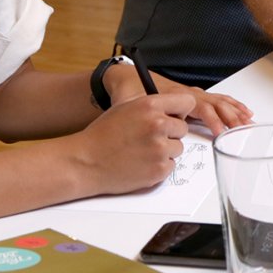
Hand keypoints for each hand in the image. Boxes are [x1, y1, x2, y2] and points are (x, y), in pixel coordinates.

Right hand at [71, 92, 194, 194]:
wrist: (86, 162)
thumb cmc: (103, 135)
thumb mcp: (126, 107)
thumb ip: (153, 106)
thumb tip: (174, 108)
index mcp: (150, 105)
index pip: (187, 102)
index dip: (180, 111)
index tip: (175, 116)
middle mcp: (158, 125)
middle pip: (182, 128)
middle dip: (170, 133)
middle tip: (149, 138)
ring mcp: (159, 149)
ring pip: (177, 148)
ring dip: (165, 151)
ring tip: (141, 151)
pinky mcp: (159, 170)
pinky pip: (171, 165)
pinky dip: (159, 166)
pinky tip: (140, 163)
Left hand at [104, 62, 252, 131]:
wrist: (127, 76)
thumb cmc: (129, 90)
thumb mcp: (128, 102)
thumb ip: (137, 112)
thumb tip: (142, 123)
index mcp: (175, 95)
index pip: (199, 107)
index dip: (210, 119)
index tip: (219, 132)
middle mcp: (188, 93)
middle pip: (214, 103)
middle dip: (230, 116)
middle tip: (242, 129)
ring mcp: (192, 94)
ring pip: (219, 101)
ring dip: (234, 111)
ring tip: (249, 121)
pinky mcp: (194, 97)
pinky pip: (218, 100)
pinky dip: (232, 105)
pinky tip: (243, 111)